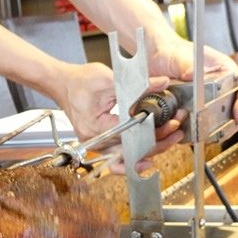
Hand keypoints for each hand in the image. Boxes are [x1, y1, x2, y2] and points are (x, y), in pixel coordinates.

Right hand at [55, 63, 184, 173]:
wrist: (62, 84)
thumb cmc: (79, 82)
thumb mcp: (109, 79)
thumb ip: (137, 85)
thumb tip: (162, 84)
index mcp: (97, 126)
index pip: (130, 134)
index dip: (153, 130)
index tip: (169, 124)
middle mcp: (95, 141)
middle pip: (132, 149)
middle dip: (157, 140)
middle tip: (175, 130)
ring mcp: (97, 144)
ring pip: (128, 155)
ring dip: (150, 148)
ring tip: (169, 138)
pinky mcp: (100, 142)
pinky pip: (118, 156)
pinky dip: (132, 158)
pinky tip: (146, 158)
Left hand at [148, 36, 237, 130]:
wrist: (153, 59)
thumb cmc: (172, 52)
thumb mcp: (181, 55)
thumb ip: (187, 63)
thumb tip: (190, 74)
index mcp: (224, 71)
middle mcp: (219, 88)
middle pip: (235, 109)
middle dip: (231, 123)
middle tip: (223, 132)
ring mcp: (207, 102)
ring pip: (219, 122)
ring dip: (214, 130)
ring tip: (206, 136)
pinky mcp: (192, 113)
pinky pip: (198, 128)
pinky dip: (195, 133)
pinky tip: (189, 135)